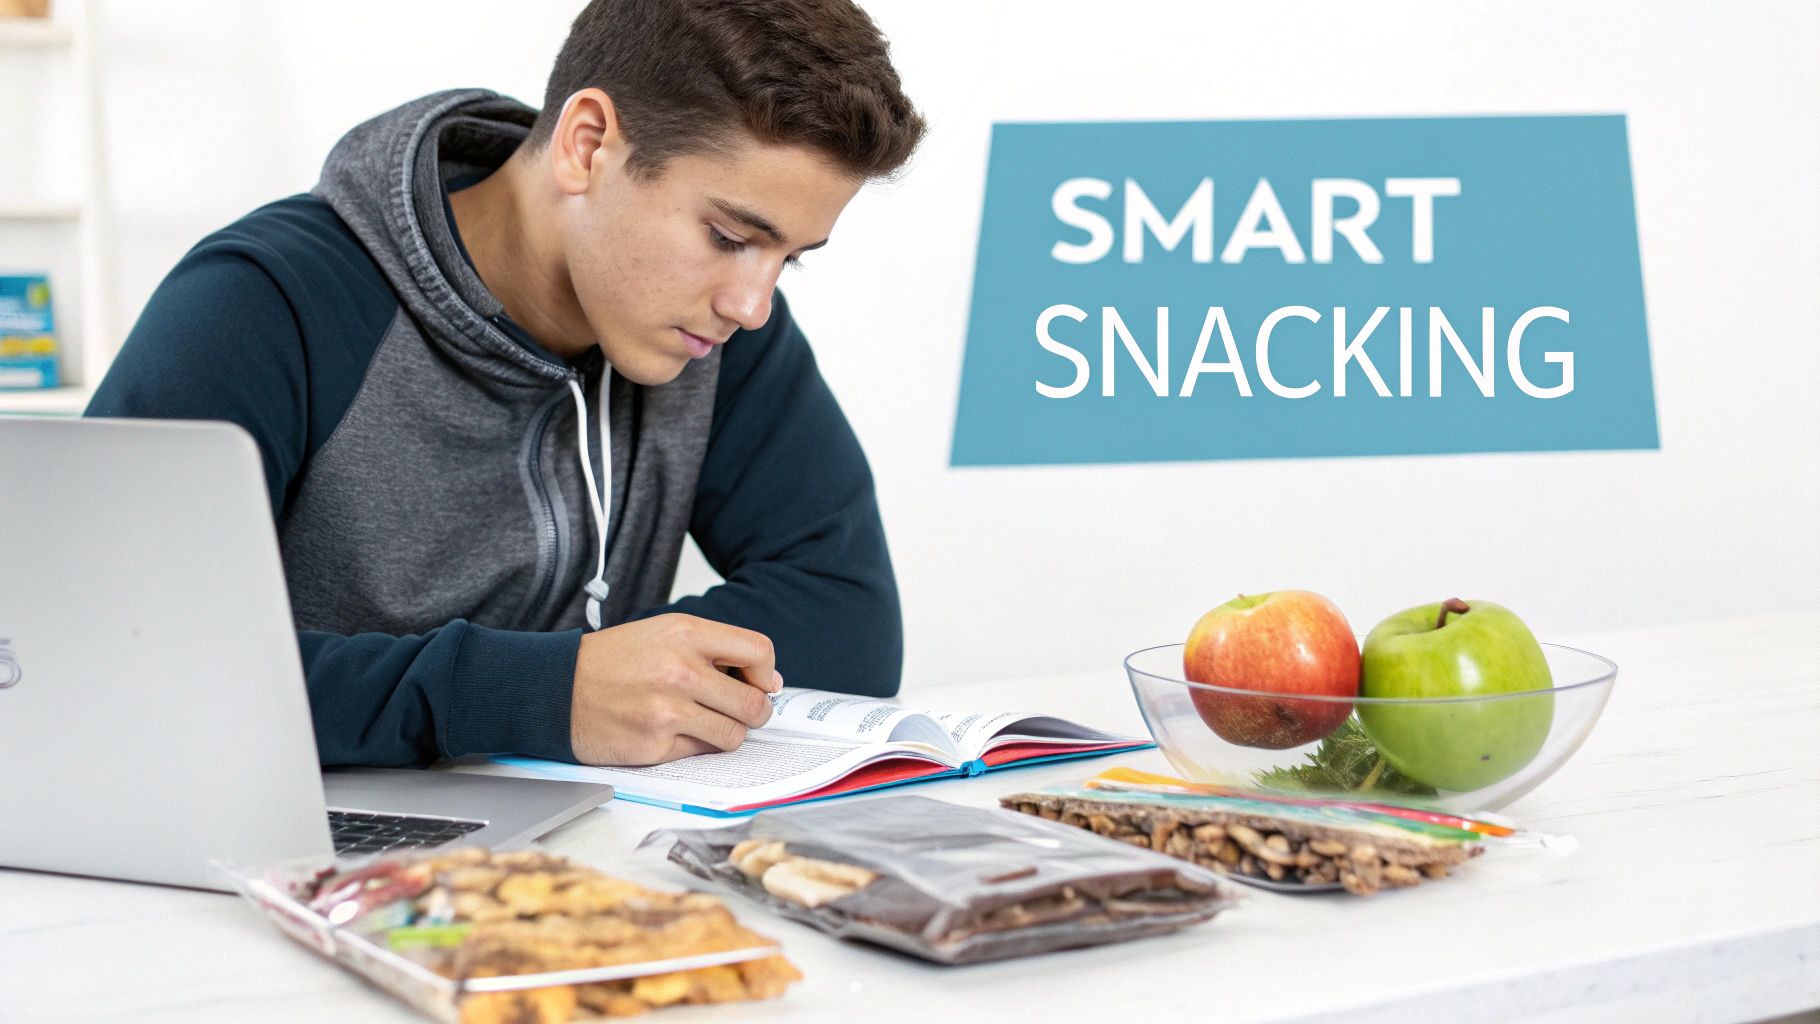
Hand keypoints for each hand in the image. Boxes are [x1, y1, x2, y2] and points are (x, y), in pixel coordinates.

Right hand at [569, 613, 781, 765]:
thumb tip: (768, 681)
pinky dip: (692, 747)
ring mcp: (668, 710)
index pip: (759, 651)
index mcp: (686, 634)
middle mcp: (681, 670)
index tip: (759, 682)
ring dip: (726, 734)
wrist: (555, 688)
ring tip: (703, 723)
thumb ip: (714, 650)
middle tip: (737, 712)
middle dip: (753, 712)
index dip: (766, 673)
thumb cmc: (610, 661)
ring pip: (734, 736)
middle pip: (754, 704)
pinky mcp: (655, 745)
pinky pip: (700, 754)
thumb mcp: (663, 633)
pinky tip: (670, 732)